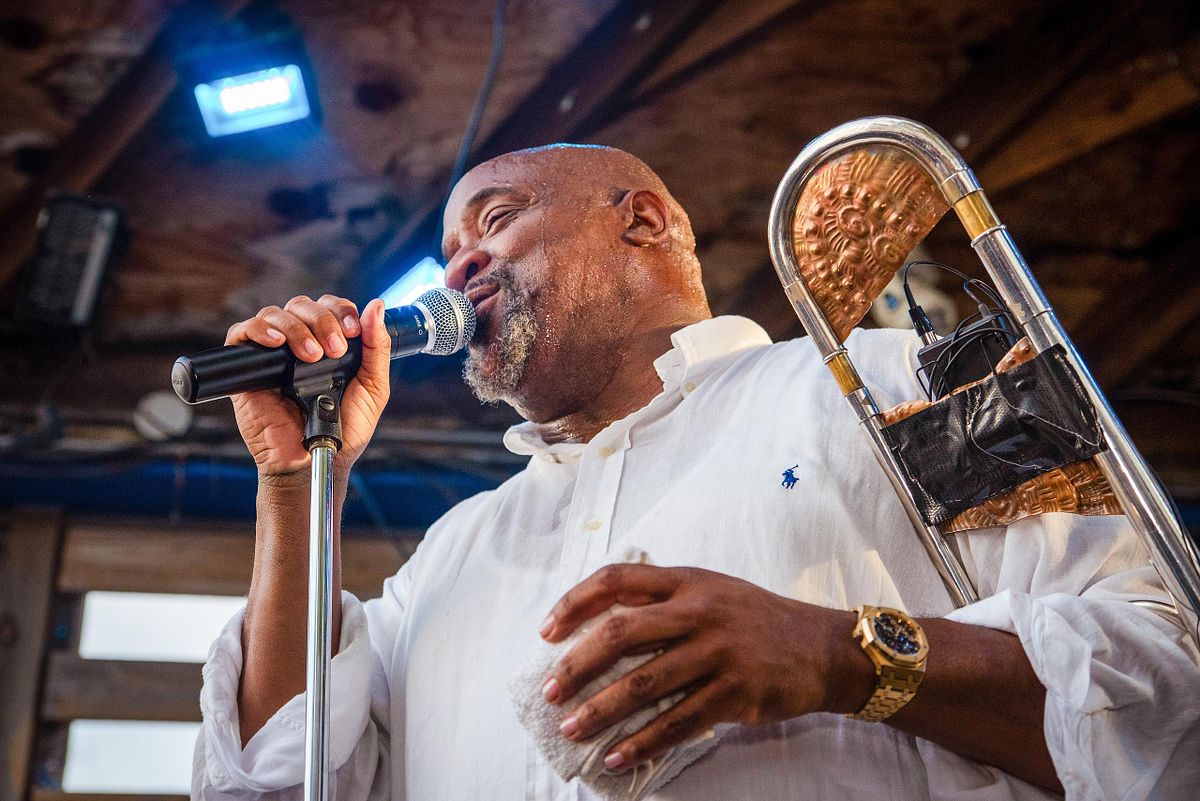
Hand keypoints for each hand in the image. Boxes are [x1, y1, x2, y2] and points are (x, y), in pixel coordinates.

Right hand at [224, 294, 391, 477]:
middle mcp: (300, 343)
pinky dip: (259, 330)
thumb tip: (376, 306)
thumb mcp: (372, 387)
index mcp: (329, 342)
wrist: (315, 460)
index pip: (330, 307)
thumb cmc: (344, 430)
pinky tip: (277, 344)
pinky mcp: (248, 368)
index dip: (341, 311)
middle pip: (303, 305)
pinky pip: (241, 332)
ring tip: (311, 356)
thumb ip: (377, 348)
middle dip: (322, 321)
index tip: (353, 332)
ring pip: (275, 314)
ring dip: (296, 328)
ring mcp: (273, 354)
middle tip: (333, 351)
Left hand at [539, 564, 864, 771]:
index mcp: (687, 581)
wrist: (822, 647)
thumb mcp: (711, 589)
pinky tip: (618, 756)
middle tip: (550, 692)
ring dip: (601, 710)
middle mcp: (699, 611)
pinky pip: (678, 723)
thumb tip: (599, 626)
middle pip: (621, 633)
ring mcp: (718, 652)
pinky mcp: (735, 692)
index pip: (618, 580)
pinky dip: (643, 743)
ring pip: (645, 684)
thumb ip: (663, 599)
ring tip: (572, 730)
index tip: (547, 631)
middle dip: (577, 665)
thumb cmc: (755, 619)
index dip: (576, 602)